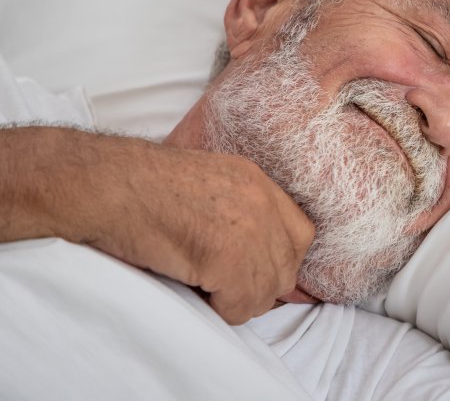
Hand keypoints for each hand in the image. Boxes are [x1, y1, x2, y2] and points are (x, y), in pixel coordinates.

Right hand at [0, 126, 314, 324]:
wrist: (107, 184)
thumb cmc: (141, 187)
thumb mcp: (209, 184)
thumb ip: (241, 212)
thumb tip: (257, 258)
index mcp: (259, 182)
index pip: (301, 235)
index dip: (279, 261)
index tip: (253, 273)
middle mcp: (262, 202)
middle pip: (287, 268)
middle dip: (258, 286)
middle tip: (221, 287)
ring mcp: (249, 229)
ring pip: (265, 293)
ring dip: (235, 300)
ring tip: (204, 288)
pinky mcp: (227, 257)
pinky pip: (238, 305)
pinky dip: (218, 309)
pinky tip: (195, 290)